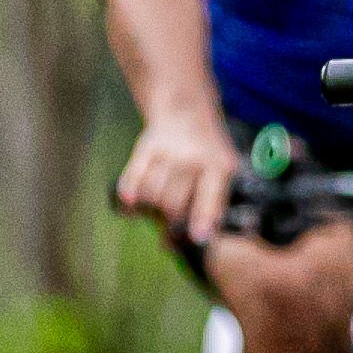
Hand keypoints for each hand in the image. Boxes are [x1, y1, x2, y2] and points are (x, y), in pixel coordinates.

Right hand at [113, 103, 245, 245]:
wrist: (186, 111)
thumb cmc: (207, 153)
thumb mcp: (224, 170)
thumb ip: (216, 203)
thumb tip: (201, 242)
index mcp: (219, 166)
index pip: (210, 196)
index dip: (203, 219)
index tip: (198, 238)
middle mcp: (193, 158)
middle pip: (173, 202)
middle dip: (169, 223)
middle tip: (169, 232)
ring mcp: (168, 152)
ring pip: (151, 195)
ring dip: (151, 210)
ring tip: (156, 210)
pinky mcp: (145, 147)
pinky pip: (132, 180)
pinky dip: (129, 197)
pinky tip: (132, 204)